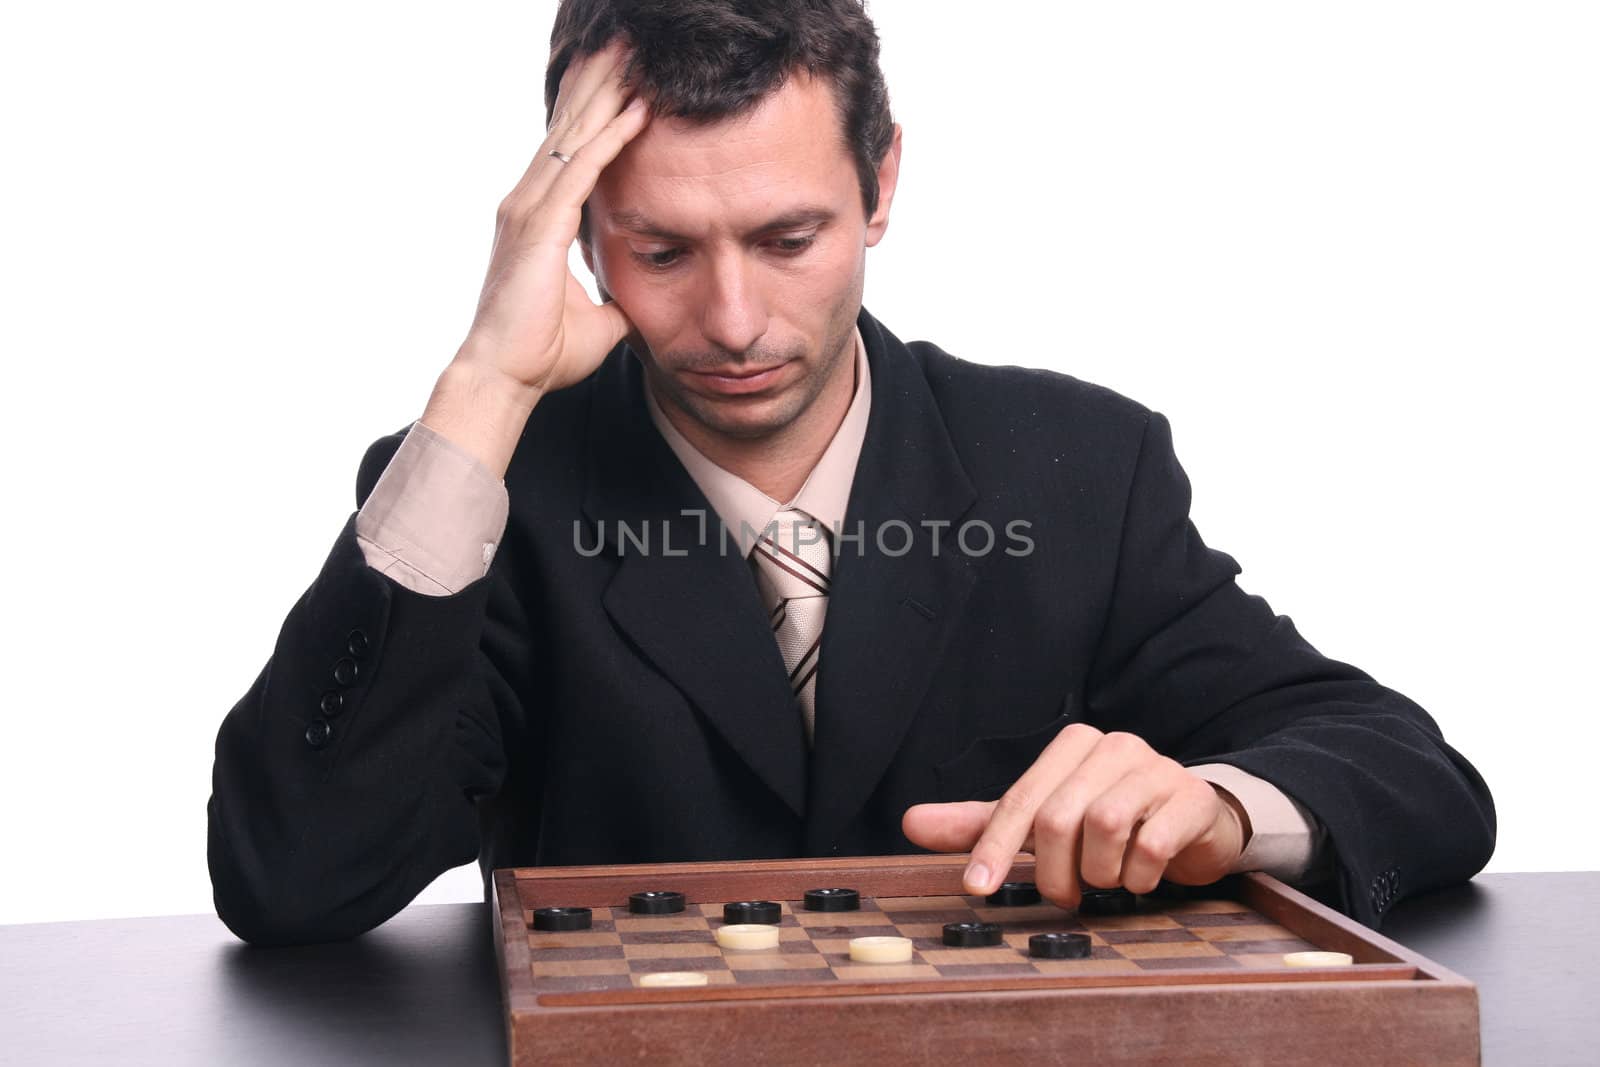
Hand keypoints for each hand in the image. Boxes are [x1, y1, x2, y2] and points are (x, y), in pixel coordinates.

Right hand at [422, 38, 651, 472]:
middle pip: (568, 125)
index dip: (594, 108)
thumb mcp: (597, 317)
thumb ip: (617, 294)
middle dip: (597, 81)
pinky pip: (582, 170)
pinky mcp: (539, 227)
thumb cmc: (541, 354)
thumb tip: (644, 296)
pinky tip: (637, 111)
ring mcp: (528, 210)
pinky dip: (611, 138)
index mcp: (537, 217)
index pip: (569, 148)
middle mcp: (527, 202)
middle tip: (623, 42)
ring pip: (574, 135)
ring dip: (605, 92)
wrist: (504, 379)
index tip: (620, 76)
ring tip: (630, 54)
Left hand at [902, 724, 1248, 906]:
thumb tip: (910, 824)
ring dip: (1099, 873)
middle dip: (1054, 872)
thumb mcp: (1042, 821)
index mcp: (1073, 745)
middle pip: (1059, 818)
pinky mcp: (1191, 799)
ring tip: (1107, 879)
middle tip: (1063, 895)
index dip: (994, 847)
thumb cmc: (1108, 820)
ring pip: (1105, 827)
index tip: (976, 889)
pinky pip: (1152, 845)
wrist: (1191, 823)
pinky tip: (1141, 877)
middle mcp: (1114, 746)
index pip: (1020, 799)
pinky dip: (1138, 875)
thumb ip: (981, 824)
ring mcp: (1157, 768)